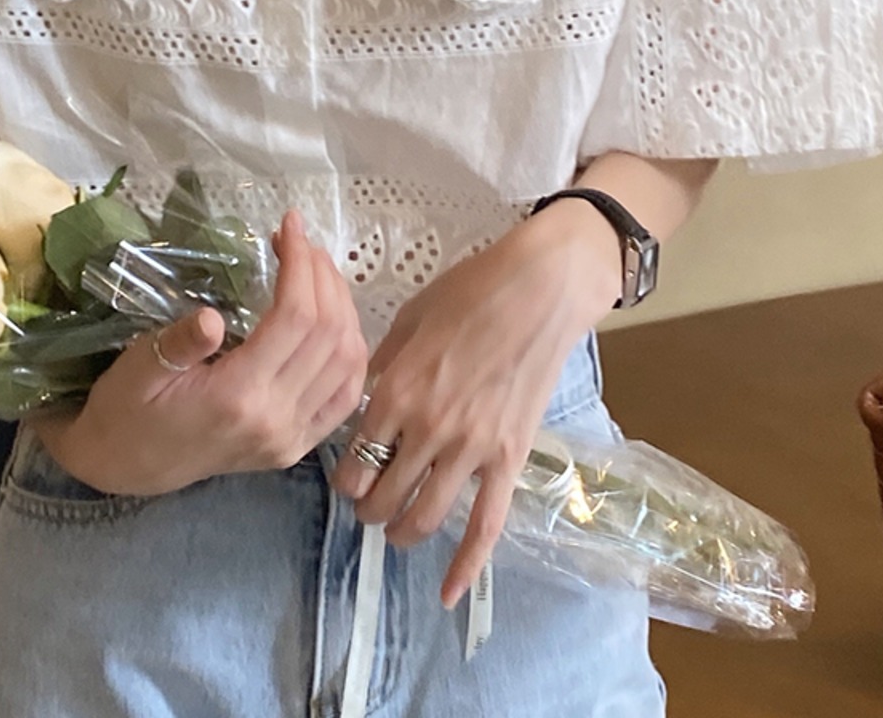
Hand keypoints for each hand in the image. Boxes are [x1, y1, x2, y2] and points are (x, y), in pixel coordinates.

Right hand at [30, 209, 368, 495]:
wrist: (125, 467)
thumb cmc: (126, 407)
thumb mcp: (139, 366)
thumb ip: (179, 344)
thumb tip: (212, 317)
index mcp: (236, 398)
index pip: (294, 319)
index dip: (300, 264)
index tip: (288, 226)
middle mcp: (276, 421)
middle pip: (329, 334)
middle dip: (323, 275)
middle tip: (300, 242)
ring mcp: (292, 438)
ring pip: (348, 362)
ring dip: (343, 306)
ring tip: (317, 271)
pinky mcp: (298, 447)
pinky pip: (347, 396)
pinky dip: (352, 351)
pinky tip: (337, 319)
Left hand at [330, 202, 620, 607]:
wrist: (538, 288)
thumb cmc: (469, 292)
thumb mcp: (409, 320)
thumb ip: (381, 365)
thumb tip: (361, 394)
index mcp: (395, 391)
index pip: (354, 460)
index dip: (345, 478)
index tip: (347, 476)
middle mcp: (427, 429)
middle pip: (383, 497)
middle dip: (367, 509)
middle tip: (368, 504)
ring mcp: (471, 449)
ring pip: (425, 518)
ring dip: (402, 533)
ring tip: (395, 529)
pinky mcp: (510, 458)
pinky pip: (487, 524)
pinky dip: (467, 566)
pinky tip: (449, 594)